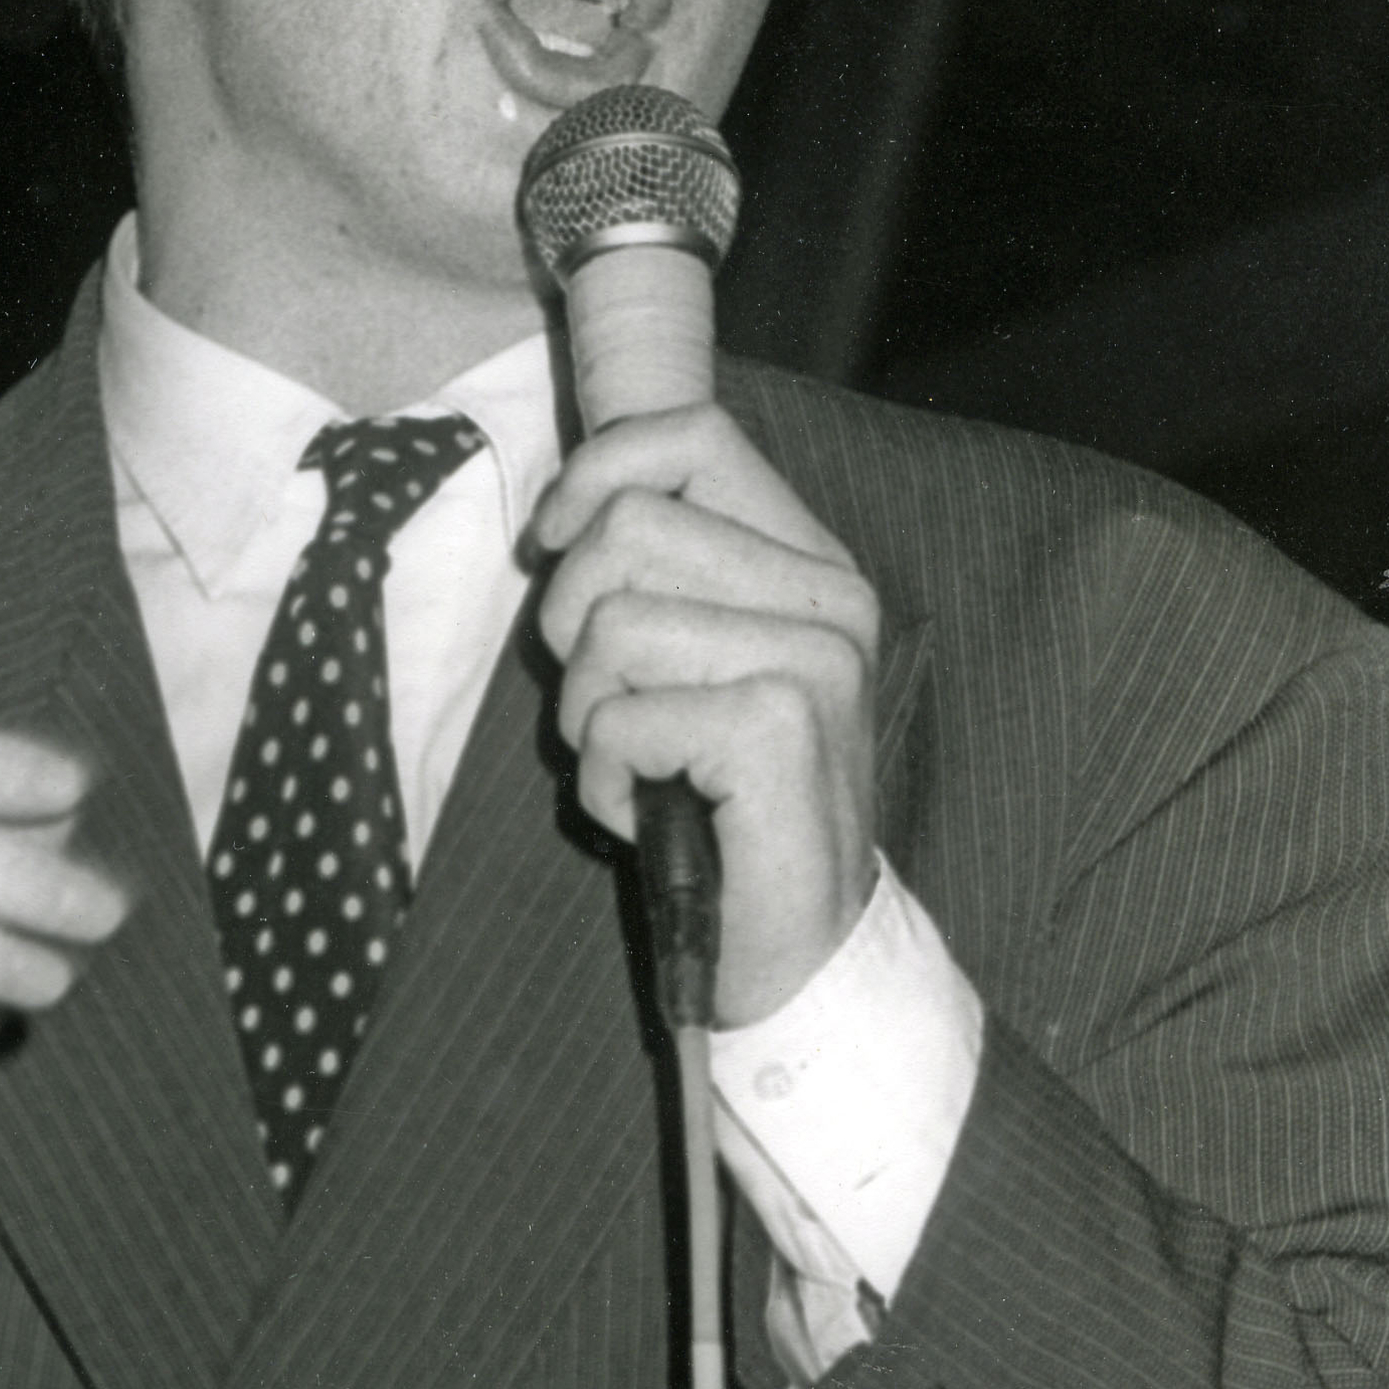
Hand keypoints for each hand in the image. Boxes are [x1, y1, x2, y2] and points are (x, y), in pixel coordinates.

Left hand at [533, 407, 878, 1027]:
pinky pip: (618, 717)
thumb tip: (562, 516)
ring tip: (642, 768)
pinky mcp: (781, 728)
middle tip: (613, 711)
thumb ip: (656, 578)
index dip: (597, 474)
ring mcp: (817, 660)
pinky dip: (608, 782)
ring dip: (588, 715)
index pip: (693, 436)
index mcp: (812, 564)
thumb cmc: (723, 810)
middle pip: (627, 528)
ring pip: (610, 623)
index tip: (557, 544)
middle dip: (572, 627)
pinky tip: (656, 817)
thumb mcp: (688, 667)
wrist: (798, 953)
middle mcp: (831, 598)